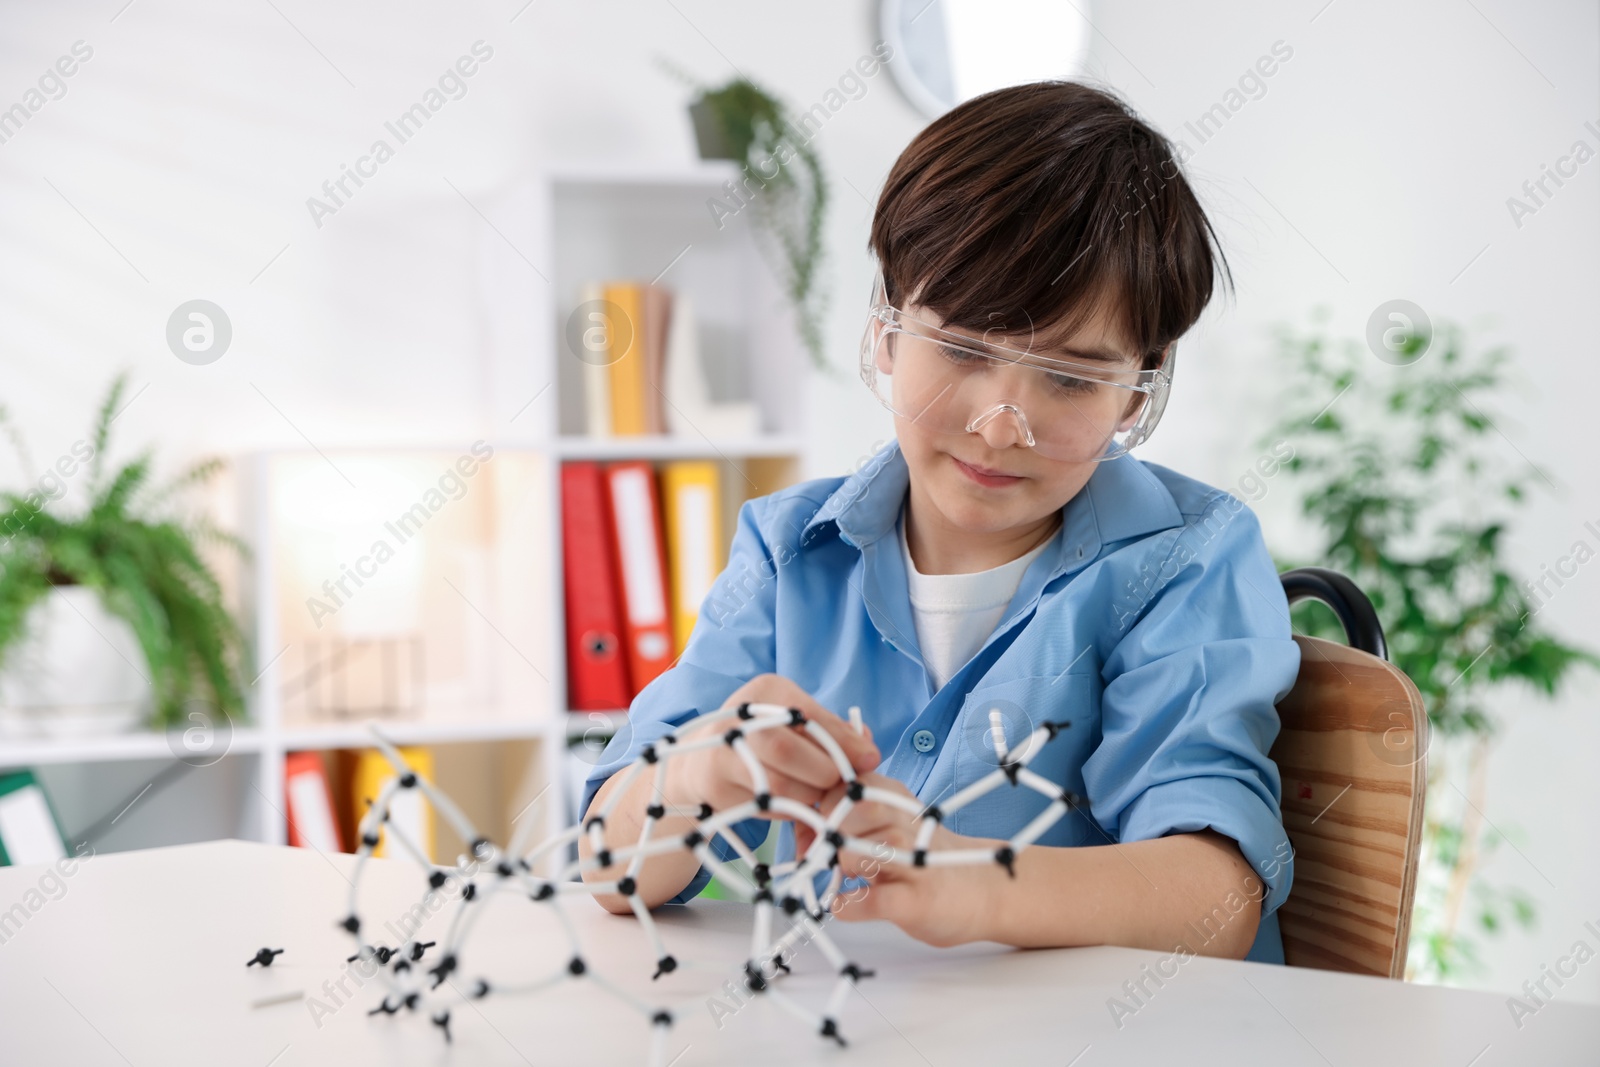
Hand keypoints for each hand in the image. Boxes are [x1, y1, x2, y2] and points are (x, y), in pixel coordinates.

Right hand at [663, 674, 879, 818]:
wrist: (704, 761)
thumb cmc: (766, 737)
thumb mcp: (797, 720)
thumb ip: (834, 732)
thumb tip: (869, 751)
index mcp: (765, 692)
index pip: (808, 715)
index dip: (843, 741)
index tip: (870, 760)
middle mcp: (737, 719)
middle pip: (787, 751)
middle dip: (825, 772)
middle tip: (838, 782)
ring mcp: (722, 756)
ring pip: (779, 786)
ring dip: (810, 795)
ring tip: (817, 792)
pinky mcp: (718, 790)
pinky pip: (769, 807)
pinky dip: (792, 809)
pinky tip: (795, 801)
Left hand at [808, 773, 1003, 947]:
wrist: (988, 890)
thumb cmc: (929, 857)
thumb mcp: (897, 821)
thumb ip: (854, 816)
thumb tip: (802, 827)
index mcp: (897, 799)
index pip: (843, 784)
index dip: (820, 806)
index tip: (816, 828)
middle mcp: (907, 824)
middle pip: (852, 808)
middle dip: (830, 830)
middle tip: (831, 851)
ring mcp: (914, 863)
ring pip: (859, 849)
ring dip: (842, 864)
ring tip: (849, 875)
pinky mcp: (916, 901)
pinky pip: (868, 900)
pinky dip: (848, 905)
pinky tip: (848, 903)